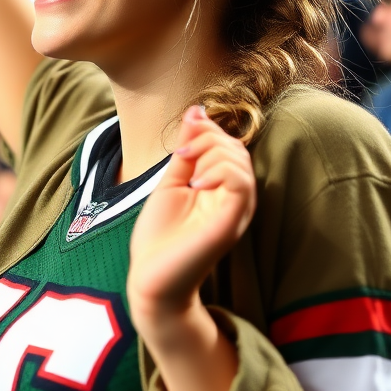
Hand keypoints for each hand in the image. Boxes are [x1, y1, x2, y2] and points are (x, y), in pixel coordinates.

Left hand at [127, 106, 253, 390]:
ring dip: (212, 154)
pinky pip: (241, 184)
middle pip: (237, 149)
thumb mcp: (171, 182)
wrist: (149, 280)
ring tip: (189, 173)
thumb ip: (186, 150)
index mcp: (221, 189)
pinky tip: (196, 184)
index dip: (210, 130)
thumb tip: (197, 111)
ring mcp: (235, 213)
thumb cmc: (159, 238)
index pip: (231, 145)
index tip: (183, 139)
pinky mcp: (230, 224)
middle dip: (209, 138)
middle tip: (183, 153)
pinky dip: (219, 173)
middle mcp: (234, 200)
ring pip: (240, 162)